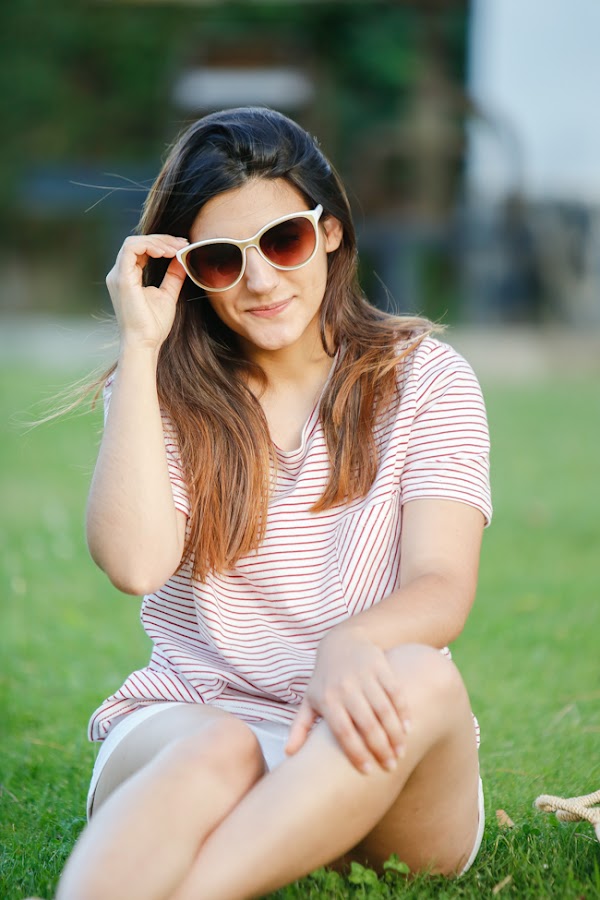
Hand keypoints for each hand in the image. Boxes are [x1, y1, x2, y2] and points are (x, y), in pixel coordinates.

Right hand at [105, 234, 189, 351]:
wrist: (145, 342)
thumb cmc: (153, 325)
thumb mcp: (167, 294)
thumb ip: (173, 276)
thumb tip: (182, 259)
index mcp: (127, 277)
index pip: (141, 250)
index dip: (162, 244)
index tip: (182, 247)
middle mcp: (118, 274)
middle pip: (138, 243)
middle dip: (163, 240)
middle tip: (183, 244)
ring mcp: (117, 275)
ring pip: (134, 243)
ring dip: (158, 242)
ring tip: (176, 249)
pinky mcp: (121, 278)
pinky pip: (131, 249)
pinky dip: (149, 246)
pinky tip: (166, 252)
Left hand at [286, 627, 410, 773]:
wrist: (342, 641)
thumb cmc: (326, 678)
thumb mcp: (310, 699)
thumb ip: (300, 727)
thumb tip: (288, 754)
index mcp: (327, 699)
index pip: (343, 732)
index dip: (356, 753)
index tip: (368, 771)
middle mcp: (345, 687)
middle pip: (367, 724)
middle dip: (381, 748)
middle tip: (390, 766)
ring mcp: (364, 676)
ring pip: (383, 710)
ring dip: (395, 734)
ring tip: (401, 752)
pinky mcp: (380, 666)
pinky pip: (395, 692)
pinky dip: (403, 711)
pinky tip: (408, 728)